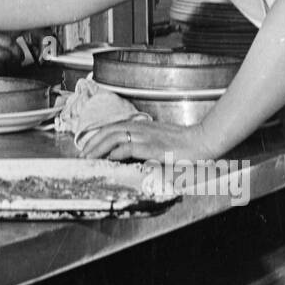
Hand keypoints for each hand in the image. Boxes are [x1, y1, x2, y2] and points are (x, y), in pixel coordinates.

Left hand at [76, 119, 209, 162]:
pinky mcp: (151, 147)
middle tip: (83, 155)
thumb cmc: (183, 144)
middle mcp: (140, 128)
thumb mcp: (159, 141)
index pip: (113, 128)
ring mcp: (145, 136)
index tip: (89, 147)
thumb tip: (129, 154)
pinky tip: (109, 159)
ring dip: (98, 147)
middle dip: (93, 143)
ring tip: (89, 158)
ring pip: (114, 137)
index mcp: (141, 126)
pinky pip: (128, 148)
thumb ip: (144, 145)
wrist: (201, 142)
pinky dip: (115, 152)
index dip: (99, 137)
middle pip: (109, 131)